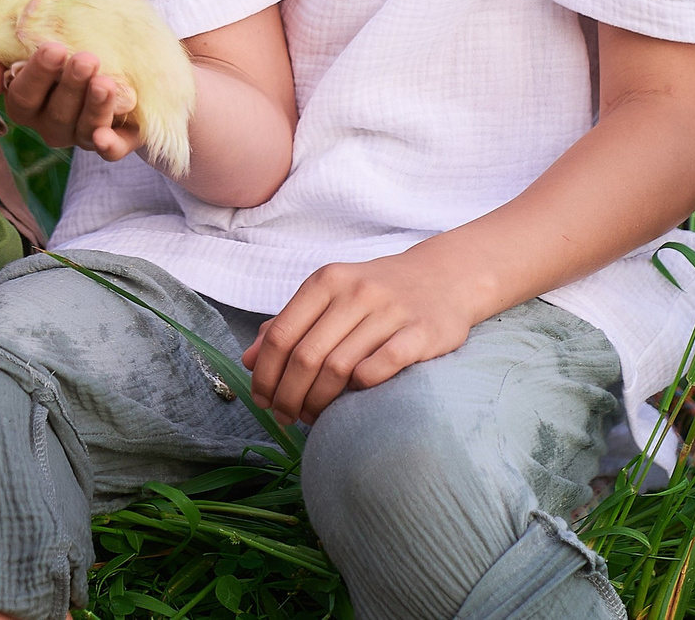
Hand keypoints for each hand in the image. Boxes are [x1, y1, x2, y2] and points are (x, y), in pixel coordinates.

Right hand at [0, 42, 145, 162]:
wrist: (112, 57)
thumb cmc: (64, 48)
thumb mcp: (38, 47)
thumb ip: (7, 55)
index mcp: (28, 103)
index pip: (24, 95)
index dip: (37, 74)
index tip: (54, 48)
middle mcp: (52, 124)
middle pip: (57, 112)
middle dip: (71, 85)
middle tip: (85, 60)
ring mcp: (82, 135)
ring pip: (85, 129)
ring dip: (94, 107)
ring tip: (105, 83)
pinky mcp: (116, 140)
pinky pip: (113, 151)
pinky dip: (109, 147)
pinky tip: (106, 139)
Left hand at [241, 252, 484, 423]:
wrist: (446, 276)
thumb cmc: (377, 293)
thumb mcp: (330, 296)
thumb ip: (289, 324)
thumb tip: (248, 360)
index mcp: (327, 281)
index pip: (281, 335)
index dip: (265, 374)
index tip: (261, 399)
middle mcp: (356, 292)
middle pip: (306, 356)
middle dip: (288, 395)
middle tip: (285, 416)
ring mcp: (390, 311)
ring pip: (339, 367)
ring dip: (319, 401)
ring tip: (313, 417)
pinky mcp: (421, 332)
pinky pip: (381, 367)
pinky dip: (360, 388)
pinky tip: (353, 399)